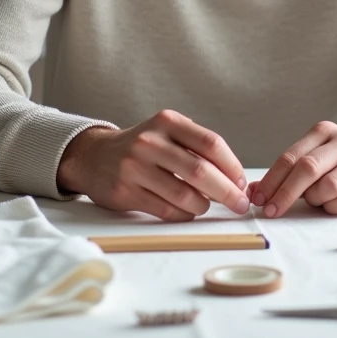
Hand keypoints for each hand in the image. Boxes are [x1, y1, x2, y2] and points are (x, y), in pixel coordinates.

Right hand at [56, 111, 248, 221]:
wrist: (93, 156)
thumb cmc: (143, 146)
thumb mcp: (167, 132)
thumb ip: (197, 147)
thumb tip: (235, 178)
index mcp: (167, 122)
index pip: (211, 144)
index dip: (232, 166)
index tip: (242, 182)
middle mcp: (150, 142)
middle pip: (200, 171)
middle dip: (227, 192)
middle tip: (240, 204)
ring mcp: (134, 168)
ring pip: (184, 195)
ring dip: (203, 205)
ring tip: (207, 205)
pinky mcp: (125, 192)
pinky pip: (166, 210)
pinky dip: (184, 214)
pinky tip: (188, 211)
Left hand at [248, 122, 336, 216]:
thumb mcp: (322, 156)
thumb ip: (293, 170)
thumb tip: (256, 191)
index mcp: (325, 132)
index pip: (292, 156)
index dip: (272, 180)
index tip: (258, 198)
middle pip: (307, 169)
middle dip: (285, 194)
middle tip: (272, 211)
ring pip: (328, 186)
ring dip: (316, 201)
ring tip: (319, 201)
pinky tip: (335, 206)